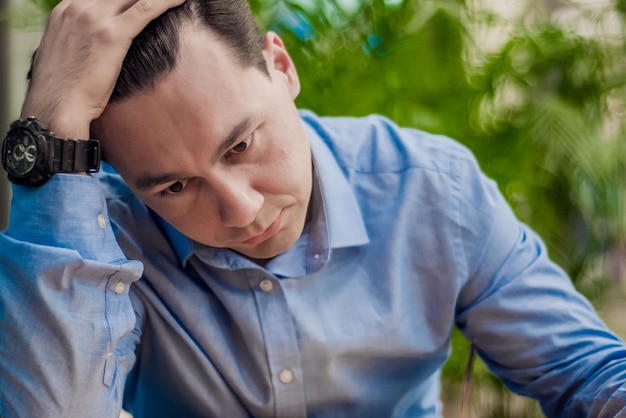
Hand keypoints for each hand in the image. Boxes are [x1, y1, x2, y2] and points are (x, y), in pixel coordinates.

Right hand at [21, 0, 184, 138]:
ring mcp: (94, 18)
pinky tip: (179, 1)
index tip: (139, 2)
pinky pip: (145, 8)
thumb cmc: (64, 91)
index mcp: (66, 10)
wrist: (57, 108)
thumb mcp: (65, 54)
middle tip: (161, 2)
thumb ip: (80, 40)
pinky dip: (165, 2)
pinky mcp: (112, 35)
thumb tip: (96, 48)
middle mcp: (78, 7)